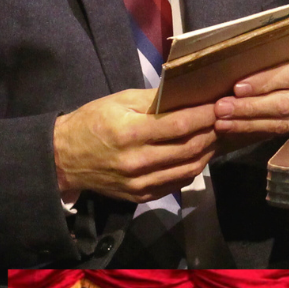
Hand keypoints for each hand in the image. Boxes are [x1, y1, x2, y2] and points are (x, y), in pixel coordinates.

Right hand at [53, 89, 217, 202]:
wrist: (63, 159)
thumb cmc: (92, 122)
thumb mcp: (119, 101)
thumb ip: (155, 98)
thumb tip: (189, 91)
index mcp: (130, 133)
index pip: (181, 124)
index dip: (206, 114)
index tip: (222, 103)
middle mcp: (137, 162)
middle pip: (191, 148)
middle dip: (213, 131)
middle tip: (225, 118)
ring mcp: (140, 183)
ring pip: (190, 168)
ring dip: (208, 151)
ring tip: (215, 134)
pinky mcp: (141, 196)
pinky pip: (178, 183)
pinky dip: (193, 167)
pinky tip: (197, 153)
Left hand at [213, 37, 288, 136]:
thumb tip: (250, 54)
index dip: (265, 82)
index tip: (237, 87)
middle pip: (285, 103)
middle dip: (250, 108)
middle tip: (221, 109)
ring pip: (284, 121)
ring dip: (250, 123)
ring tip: (223, 123)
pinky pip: (287, 130)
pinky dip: (261, 130)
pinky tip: (240, 129)